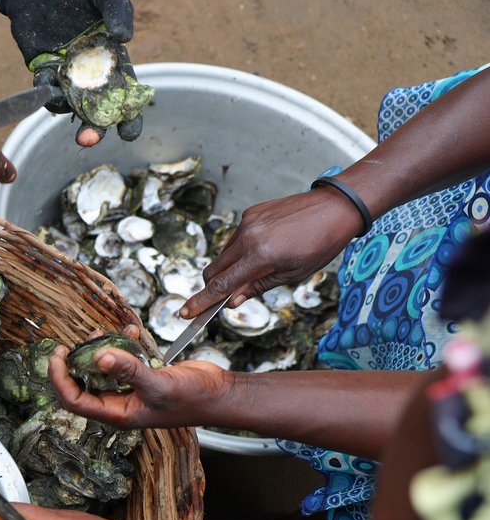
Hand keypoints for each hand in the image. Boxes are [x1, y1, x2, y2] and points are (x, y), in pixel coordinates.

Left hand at [0, 0, 139, 145]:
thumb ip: (119, 10)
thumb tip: (125, 38)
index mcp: (114, 59)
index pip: (126, 94)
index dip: (129, 117)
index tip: (128, 133)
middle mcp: (91, 72)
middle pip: (98, 109)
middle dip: (96, 128)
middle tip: (90, 139)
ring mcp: (67, 73)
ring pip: (71, 105)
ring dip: (71, 116)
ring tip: (72, 118)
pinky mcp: (43, 68)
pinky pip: (45, 88)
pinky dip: (46, 94)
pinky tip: (49, 91)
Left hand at [48, 342, 230, 427]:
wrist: (220, 394)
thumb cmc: (194, 399)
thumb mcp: (159, 384)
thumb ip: (129, 371)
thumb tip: (99, 357)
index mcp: (116, 413)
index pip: (74, 399)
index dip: (59, 378)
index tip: (56, 355)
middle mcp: (119, 403)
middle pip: (82, 384)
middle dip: (76, 361)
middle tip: (75, 342)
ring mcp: (129, 389)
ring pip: (100, 369)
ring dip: (98, 349)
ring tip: (102, 331)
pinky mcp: (141, 376)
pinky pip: (121, 360)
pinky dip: (122, 345)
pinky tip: (129, 331)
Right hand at [182, 187, 363, 316]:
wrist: (335, 207)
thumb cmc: (321, 243)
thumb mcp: (293, 274)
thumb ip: (257, 287)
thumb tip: (232, 300)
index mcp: (260, 256)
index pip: (222, 285)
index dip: (202, 301)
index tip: (185, 312)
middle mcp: (248, 237)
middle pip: (214, 269)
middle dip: (213, 286)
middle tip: (220, 297)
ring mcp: (247, 223)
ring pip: (224, 254)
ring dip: (231, 267)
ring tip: (260, 266)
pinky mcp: (250, 213)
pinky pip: (236, 238)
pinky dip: (241, 250)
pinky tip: (265, 248)